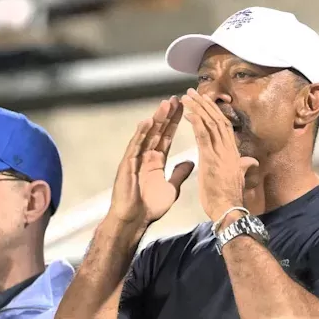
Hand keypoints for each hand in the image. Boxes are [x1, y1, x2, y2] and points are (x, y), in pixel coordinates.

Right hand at [109, 97, 194, 227]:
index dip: (175, 122)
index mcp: (156, 161)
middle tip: (176, 98)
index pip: (167, 136)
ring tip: (166, 104)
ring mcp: (135, 159)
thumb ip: (179, 174)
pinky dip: (141, 134)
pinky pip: (135, 147)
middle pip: (158, 131)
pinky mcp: (127, 165)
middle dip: (167, 115)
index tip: (184, 108)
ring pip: (147, 135)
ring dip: (156, 119)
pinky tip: (147, 122)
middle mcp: (145, 156)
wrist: (135, 221)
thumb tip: (190, 162)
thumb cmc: (150, 207)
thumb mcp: (171, 188)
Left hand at [181, 89, 257, 225]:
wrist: (229, 210)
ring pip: (210, 124)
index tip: (204, 101)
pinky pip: (203, 135)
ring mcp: (220, 153)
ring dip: (198, 108)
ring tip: (186, 97)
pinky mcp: (211, 159)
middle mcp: (228, 149)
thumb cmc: (230, 198)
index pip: (224, 126)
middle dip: (204, 104)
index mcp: (233, 153)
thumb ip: (244, 166)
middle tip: (192, 92)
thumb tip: (251, 161)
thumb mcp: (238, 178)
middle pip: (217, 120)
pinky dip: (196, 122)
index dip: (214, 112)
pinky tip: (187, 112)